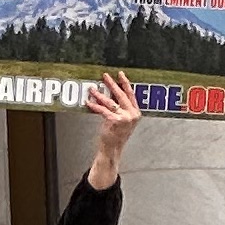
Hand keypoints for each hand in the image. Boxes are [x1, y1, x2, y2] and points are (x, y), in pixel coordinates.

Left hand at [85, 72, 141, 187]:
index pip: (131, 94)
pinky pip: (102, 110)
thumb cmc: (116, 135)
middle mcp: (132, 114)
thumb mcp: (122, 119)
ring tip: (92, 88)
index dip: (125, 83)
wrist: (112, 149)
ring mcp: (124, 118)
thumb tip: (111, 92)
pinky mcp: (115, 121)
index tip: (120, 74)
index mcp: (136, 112)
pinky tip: (88, 101)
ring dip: (99, 94)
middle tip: (105, 76)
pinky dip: (94, 105)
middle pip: (121, 95)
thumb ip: (120, 106)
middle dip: (112, 84)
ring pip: (110, 102)